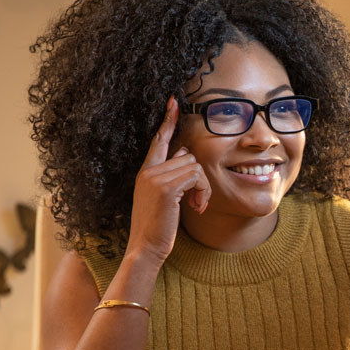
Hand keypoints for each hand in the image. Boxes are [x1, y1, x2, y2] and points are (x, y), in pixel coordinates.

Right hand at [127, 97, 211, 264]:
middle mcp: (148, 171)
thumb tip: (184, 153)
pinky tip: (196, 209)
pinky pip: (196, 177)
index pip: (158, 140)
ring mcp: (155, 178)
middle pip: (188, 156)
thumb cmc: (157, 227)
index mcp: (145, 171)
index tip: (174, 101)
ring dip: (203, 188)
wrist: (145, 247)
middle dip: (200, 179)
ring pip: (194, 166)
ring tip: (196, 207)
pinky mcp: (166, 188)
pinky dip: (203, 193)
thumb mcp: (164, 198)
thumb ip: (172, 175)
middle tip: (197, 202)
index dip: (167, 120)